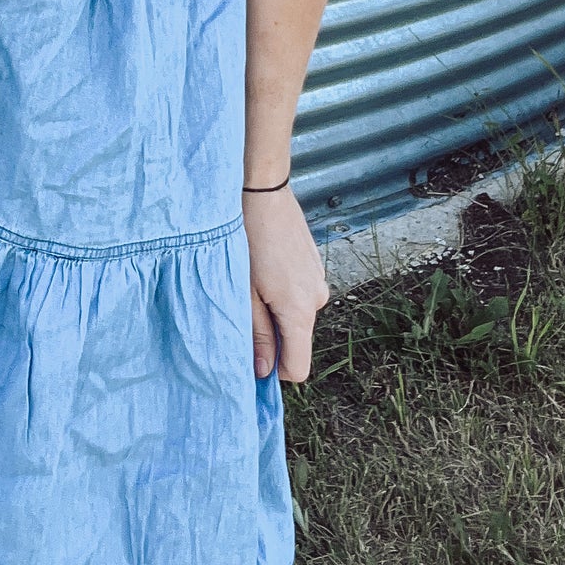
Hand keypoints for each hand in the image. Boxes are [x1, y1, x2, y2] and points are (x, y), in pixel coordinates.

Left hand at [243, 185, 329, 381]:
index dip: (275, 370)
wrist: (263, 193)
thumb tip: (263, 372)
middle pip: (296, 340)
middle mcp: (317, 299)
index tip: (253, 357)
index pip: (298, 368)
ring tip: (254, 278)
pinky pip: (300, 292)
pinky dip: (284, 289)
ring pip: (296, 314)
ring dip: (276, 308)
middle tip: (246, 304)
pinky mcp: (315, 266)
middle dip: (272, 333)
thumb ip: (257, 335)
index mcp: (300, 311)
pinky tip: (265, 265)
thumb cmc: (249, 239)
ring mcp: (319, 280)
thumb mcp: (245, 292)